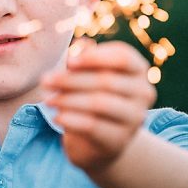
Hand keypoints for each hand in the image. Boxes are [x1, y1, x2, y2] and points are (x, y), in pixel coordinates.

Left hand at [41, 39, 156, 173]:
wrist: (100, 141)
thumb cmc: (93, 96)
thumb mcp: (87, 74)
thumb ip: (84, 57)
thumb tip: (78, 46)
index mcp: (138, 70)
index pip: (122, 57)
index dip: (94, 57)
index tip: (68, 61)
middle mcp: (143, 93)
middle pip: (106, 81)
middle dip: (71, 80)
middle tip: (45, 81)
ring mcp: (134, 118)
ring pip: (100, 104)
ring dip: (68, 100)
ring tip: (47, 100)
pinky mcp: (119, 139)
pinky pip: (93, 126)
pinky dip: (71, 120)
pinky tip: (56, 117)